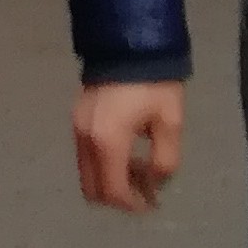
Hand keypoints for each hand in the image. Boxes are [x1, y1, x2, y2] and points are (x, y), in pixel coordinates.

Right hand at [74, 79, 184, 212]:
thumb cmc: (154, 83)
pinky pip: (85, 154)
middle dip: (118, 197)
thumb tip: (155, 182)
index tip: (152, 204)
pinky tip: (126, 152)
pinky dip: (103, 163)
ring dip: (110, 179)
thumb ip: (164, 160)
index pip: (112, 191)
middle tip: (144, 191)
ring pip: (87, 172)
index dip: (132, 205)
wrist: (129, 42)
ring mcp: (77, 127)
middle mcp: (85, 138)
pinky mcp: (77, 117)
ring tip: (139, 170)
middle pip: (92, 188)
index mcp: (108, 141)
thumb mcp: (170, 122)